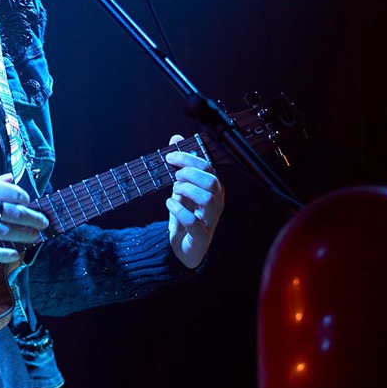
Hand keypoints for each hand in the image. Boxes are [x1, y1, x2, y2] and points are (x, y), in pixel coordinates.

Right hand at [0, 173, 48, 262]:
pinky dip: (3, 253)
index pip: (10, 192)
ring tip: (35, 238)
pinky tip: (14, 255)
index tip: (30, 204)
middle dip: (32, 218)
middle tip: (45, 223)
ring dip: (23, 235)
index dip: (25, 199)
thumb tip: (10, 179)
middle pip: (12, 212)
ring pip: (4, 231)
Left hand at [164, 134, 224, 268]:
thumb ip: (180, 165)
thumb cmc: (184, 216)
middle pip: (211, 181)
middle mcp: (216, 204)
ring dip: (186, 190)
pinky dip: (179, 210)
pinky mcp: (201, 237)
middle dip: (190, 174)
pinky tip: (170, 204)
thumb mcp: (180, 188)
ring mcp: (210, 221)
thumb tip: (176, 138)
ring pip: (208, 199)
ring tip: (174, 191)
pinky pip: (194, 222)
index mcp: (213, 190)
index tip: (170, 157)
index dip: (188, 158)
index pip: (208, 167)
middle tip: (175, 177)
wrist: (180, 248)